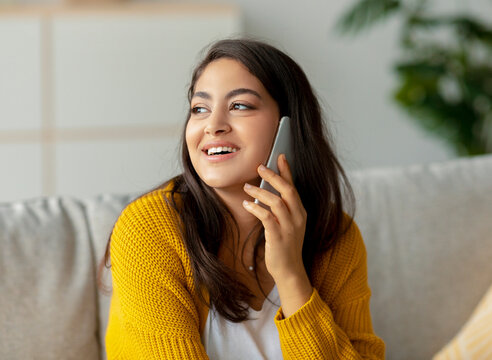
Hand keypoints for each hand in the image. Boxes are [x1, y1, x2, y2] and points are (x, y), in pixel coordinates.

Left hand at [242, 154, 307, 282]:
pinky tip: (247, 204)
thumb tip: (266, 190)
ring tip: (247, 187)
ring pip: (277, 202)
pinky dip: (256, 208)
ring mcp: (289, 227)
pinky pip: (267, 217)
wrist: (289, 270)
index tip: (280, 156)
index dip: (287, 170)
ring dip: (260, 192)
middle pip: (287, 190)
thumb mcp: (287, 224)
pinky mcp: (278, 237)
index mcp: (300, 212)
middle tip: (260, 167)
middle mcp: (298, 217)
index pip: (294, 187)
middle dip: (273, 176)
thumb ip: (281, 208)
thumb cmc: (285, 245)